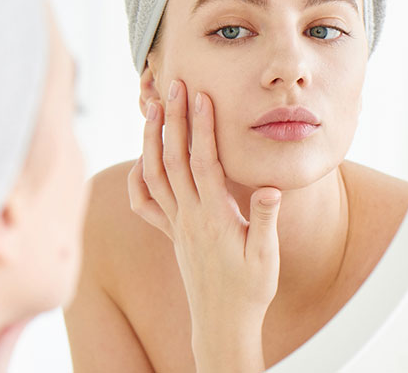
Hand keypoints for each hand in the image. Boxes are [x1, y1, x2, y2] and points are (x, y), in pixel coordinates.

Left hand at [127, 79, 281, 371]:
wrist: (223, 321)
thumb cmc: (249, 289)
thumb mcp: (266, 256)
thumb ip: (265, 220)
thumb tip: (270, 188)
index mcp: (214, 216)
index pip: (204, 162)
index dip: (201, 127)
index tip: (200, 96)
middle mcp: (188, 216)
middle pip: (173, 160)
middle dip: (172, 120)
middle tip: (172, 85)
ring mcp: (175, 224)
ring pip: (153, 175)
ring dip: (150, 139)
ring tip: (152, 108)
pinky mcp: (170, 233)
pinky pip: (144, 203)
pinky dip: (137, 178)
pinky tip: (140, 159)